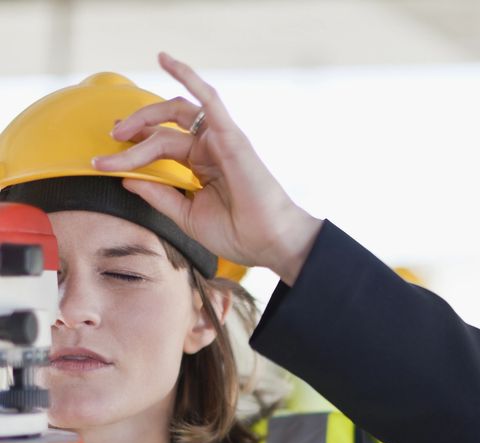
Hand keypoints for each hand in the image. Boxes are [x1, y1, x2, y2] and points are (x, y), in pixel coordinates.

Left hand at [92, 52, 321, 284]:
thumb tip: (126, 179)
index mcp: (202, 166)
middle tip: (110, 143)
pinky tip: (166, 60)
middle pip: (163, 128)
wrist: (268, 242)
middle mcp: (210, 148)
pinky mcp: (230, 136)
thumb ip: (158, 196)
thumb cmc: (237, 232)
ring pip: (175, 116)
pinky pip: (208, 99)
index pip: (161, 145)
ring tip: (121, 131)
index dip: (134, 145)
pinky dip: (189, 76)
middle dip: (133, 131)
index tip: (108, 154)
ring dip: (145, 116)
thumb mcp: (186, 215)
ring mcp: (220, 139)